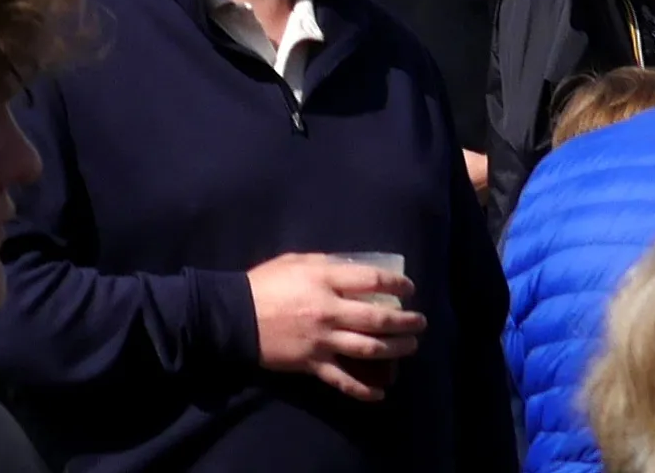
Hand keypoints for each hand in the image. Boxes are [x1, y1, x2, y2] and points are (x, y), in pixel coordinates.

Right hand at [247, 255, 420, 403]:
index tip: (409, 290)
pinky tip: (382, 392)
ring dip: (397, 350)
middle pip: (378, 320)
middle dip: (406, 323)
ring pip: (370, 349)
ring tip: (410, 346)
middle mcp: (329, 312)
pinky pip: (345, 381)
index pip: (371, 282)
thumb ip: (326, 265)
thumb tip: (355, 271)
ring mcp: (324, 341)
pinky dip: (365, 390)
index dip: (396, 286)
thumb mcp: (295, 262)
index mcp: (324, 281)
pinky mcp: (314, 364)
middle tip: (420, 322)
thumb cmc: (264, 283)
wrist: (234, 315)